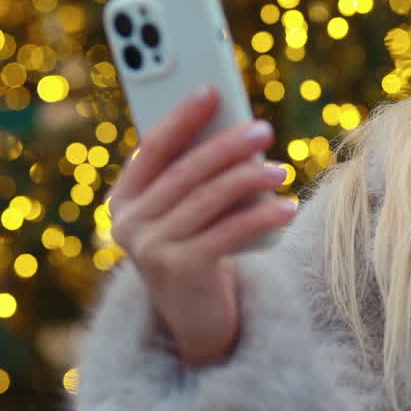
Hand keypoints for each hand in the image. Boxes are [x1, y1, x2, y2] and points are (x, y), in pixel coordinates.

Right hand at [108, 86, 295, 365]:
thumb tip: (236, 129)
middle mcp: (130, 223)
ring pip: (209, 199)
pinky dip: (262, 215)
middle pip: (185, 172)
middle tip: (263, 129)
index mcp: (124, 199)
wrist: (197, 320)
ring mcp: (151, 249)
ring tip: (280, 169)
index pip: (152, 148)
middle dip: (227, 146)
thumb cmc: (198, 249)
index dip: (181, 117)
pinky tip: (287, 206)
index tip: (211, 90)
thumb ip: (196, 175)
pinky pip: (228, 232)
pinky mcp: (180, 271)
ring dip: (249, 179)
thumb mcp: (188, 211)